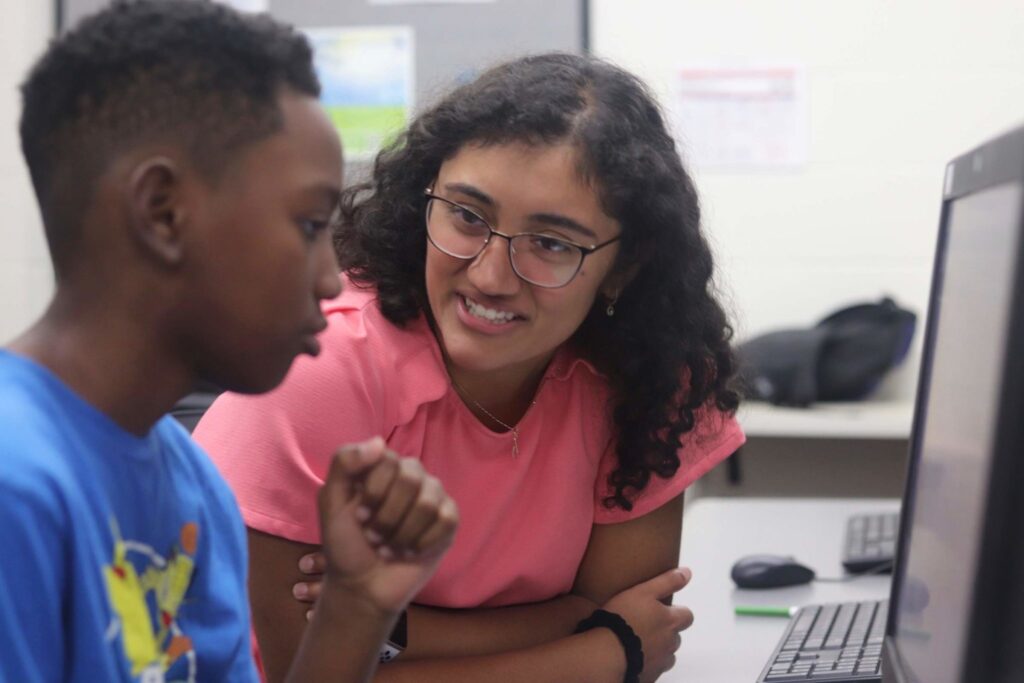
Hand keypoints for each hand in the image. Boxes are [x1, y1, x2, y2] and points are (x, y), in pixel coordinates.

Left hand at [316, 437, 458, 616]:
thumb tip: (379, 441)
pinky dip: (422, 543)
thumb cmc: (344, 544)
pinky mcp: (448, 520)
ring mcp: (432, 496)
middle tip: (373, 536)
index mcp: (382, 466)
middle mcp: (411, 475)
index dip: (373, 492)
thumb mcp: (331, 502)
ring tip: (389, 546)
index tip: (358, 516)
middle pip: (410, 480)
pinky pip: (446, 520)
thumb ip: (344, 464)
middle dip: (387, 517)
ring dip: (402, 534)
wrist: (362, 586)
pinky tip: (410, 551)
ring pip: (428, 503)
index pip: (387, 460)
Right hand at [600, 567, 694, 681]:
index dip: (678, 612)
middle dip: (667, 631)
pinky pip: (654, 668)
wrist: (607, 652)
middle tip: (646, 624)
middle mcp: (669, 642)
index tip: (664, 610)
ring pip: (667, 654)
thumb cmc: (622, 617)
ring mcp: (660, 661)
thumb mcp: (643, 591)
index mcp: (670, 621)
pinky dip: (647, 662)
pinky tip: (632, 655)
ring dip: (658, 648)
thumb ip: (667, 581)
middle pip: (676, 636)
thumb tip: (688, 572)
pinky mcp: (649, 675)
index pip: (687, 616)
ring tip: (638, 641)